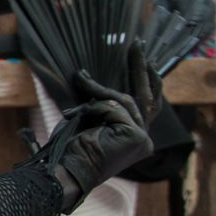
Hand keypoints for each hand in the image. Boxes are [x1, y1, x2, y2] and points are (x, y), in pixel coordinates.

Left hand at [46, 47, 159, 210]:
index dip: (149, 81)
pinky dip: (94, 108)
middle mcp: (143, 138)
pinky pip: (113, 109)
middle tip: (137, 44)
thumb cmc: (72, 149)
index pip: (146, 104)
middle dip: (140, 68)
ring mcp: (142, 138)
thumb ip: (102, 104)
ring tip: (81, 79)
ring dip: (99, 92)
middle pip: (146, 97)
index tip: (148, 60)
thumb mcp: (90, 119)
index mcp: (135, 136)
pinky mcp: (135, 135)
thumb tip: (90, 76)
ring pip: (124, 101)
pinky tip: (78, 113)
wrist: (66, 171)